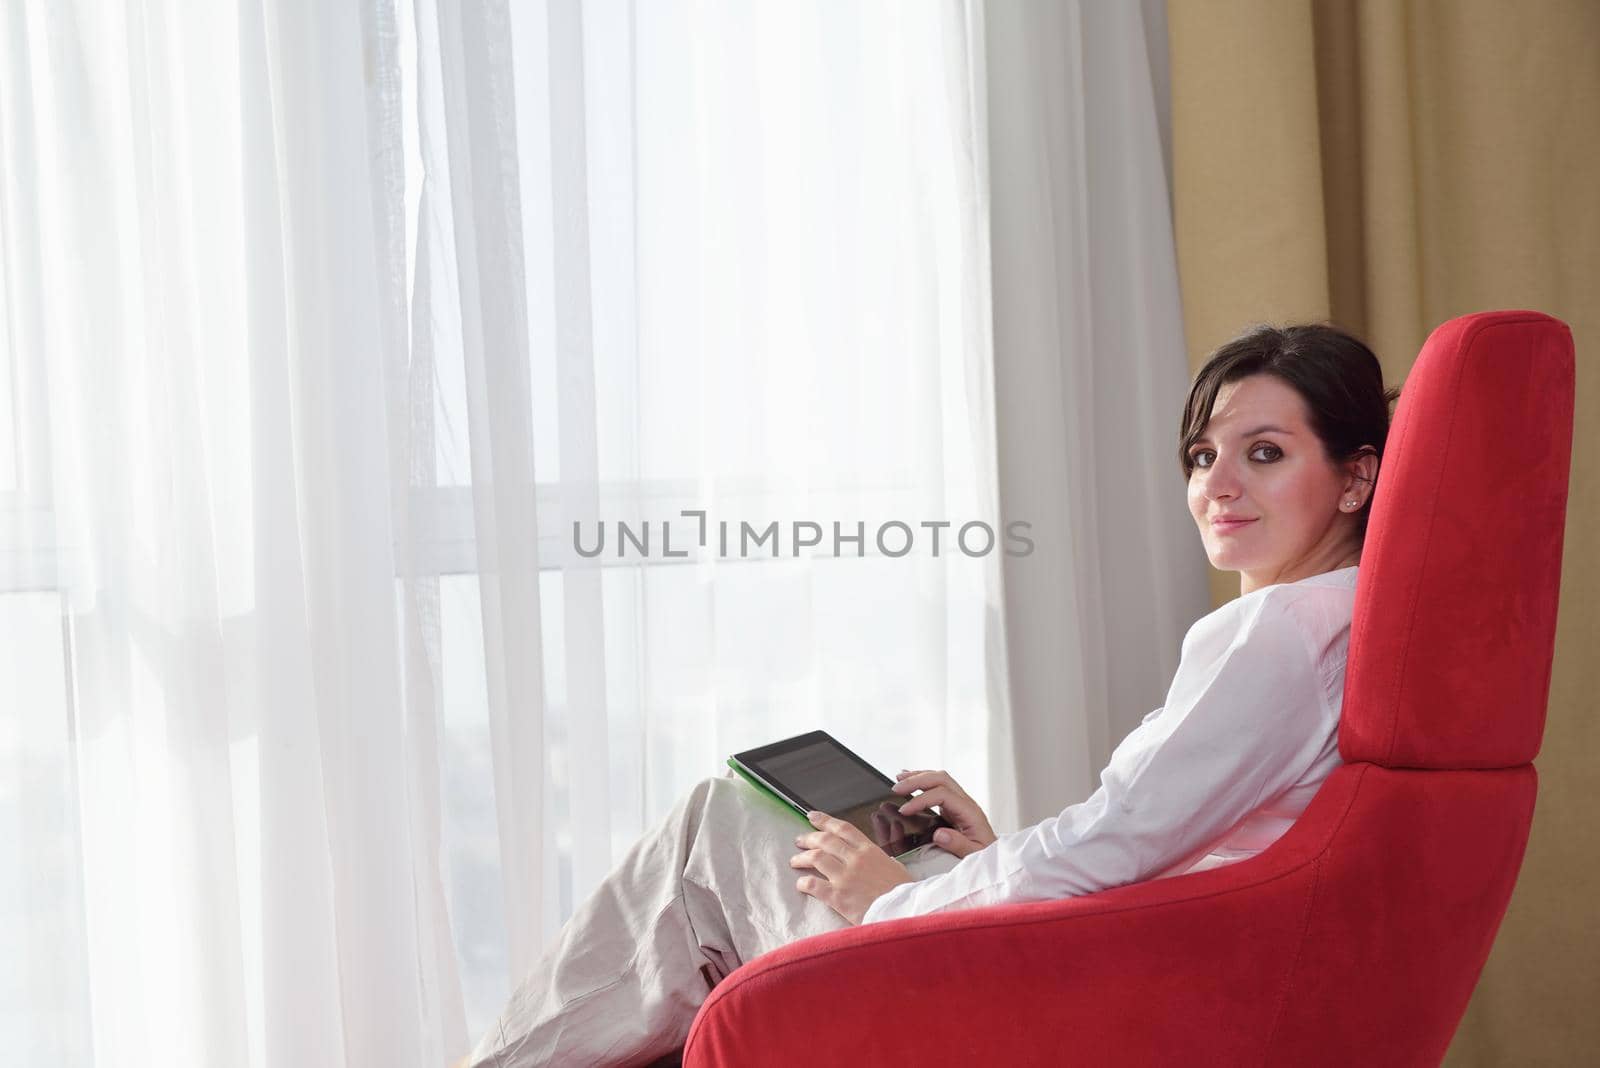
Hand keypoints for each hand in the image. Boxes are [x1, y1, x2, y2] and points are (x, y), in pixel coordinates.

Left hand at [791, 811, 914, 924]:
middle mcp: (855, 859)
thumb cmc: (903, 893)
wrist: (905, 912)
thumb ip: (878, 860)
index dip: (825, 820)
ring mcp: (845, 877)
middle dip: (809, 838)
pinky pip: (814, 884)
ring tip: (795, 861)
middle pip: (825, 840)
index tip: (812, 816)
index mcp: (869, 850)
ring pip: (816, 858)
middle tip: (800, 840)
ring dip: (802, 858)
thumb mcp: (894, 867)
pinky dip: (804, 883)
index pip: (843, 828)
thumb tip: (871, 859)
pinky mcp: (838, 897)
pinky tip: (801, 884)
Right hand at [891, 768, 996, 857]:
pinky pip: (938, 786)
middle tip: (896, 788)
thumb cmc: (986, 855)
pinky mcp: (954, 806)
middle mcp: (966, 802)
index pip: (942, 795)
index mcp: (970, 812)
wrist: (995, 855)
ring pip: (939, 779)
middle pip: (941, 779)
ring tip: (899, 778)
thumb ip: (958, 844)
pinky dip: (922, 781)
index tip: (905, 810)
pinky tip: (911, 780)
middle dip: (917, 780)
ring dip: (918, 776)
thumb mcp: (975, 855)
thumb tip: (939, 834)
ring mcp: (960, 802)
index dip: (921, 800)